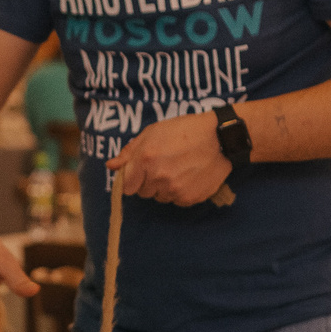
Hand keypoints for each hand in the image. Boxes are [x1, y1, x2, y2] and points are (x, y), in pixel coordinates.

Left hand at [109, 111, 232, 206]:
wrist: (219, 137)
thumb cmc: (184, 130)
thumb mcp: (153, 133)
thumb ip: (129, 152)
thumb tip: (111, 166)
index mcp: (145, 160)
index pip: (127, 187)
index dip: (133, 180)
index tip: (141, 173)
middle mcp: (158, 177)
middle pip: (143, 193)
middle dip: (149, 182)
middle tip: (164, 166)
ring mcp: (174, 190)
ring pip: (160, 197)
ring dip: (165, 188)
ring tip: (179, 169)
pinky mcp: (189, 198)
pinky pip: (177, 200)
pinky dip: (180, 192)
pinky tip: (189, 176)